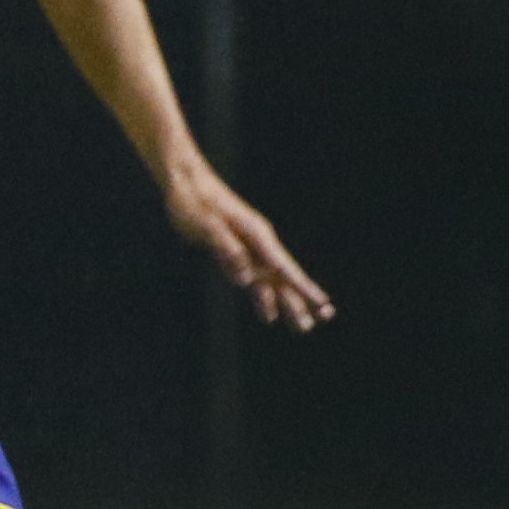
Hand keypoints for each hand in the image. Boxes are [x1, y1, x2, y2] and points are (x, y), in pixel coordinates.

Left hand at [166, 163, 331, 332]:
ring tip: (303, 327)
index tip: (322, 302)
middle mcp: (257, 242)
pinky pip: (252, 280)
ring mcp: (246, 248)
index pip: (283, 266)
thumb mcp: (205, 222)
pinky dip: (260, 298)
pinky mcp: (231, 252)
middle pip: (283, 277)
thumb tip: (244, 273)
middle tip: (325, 319)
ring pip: (270, 282)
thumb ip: (225, 245)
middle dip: (302, 299)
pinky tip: (269, 315)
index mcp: (256, 234)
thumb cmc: (193, 200)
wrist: (184, 182)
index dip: (303, 286)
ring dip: (285, 304)